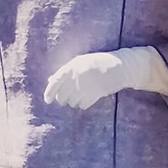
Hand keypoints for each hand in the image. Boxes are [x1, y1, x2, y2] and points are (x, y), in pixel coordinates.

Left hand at [44, 48, 167, 109]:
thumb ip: (65, 72)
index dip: (49, 92)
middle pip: (63, 95)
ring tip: (82, 95)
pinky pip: (83, 105)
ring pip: (72, 102)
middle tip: (68, 99)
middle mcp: (77, 76)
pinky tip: (88, 99)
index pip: (56, 82)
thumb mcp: (80, 63)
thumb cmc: (98, 64)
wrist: (120, 66)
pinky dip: (84, 104)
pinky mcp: (95, 93)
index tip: (47, 100)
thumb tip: (49, 80)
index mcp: (72, 66)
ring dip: (75, 102)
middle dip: (64, 99)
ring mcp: (86, 85)